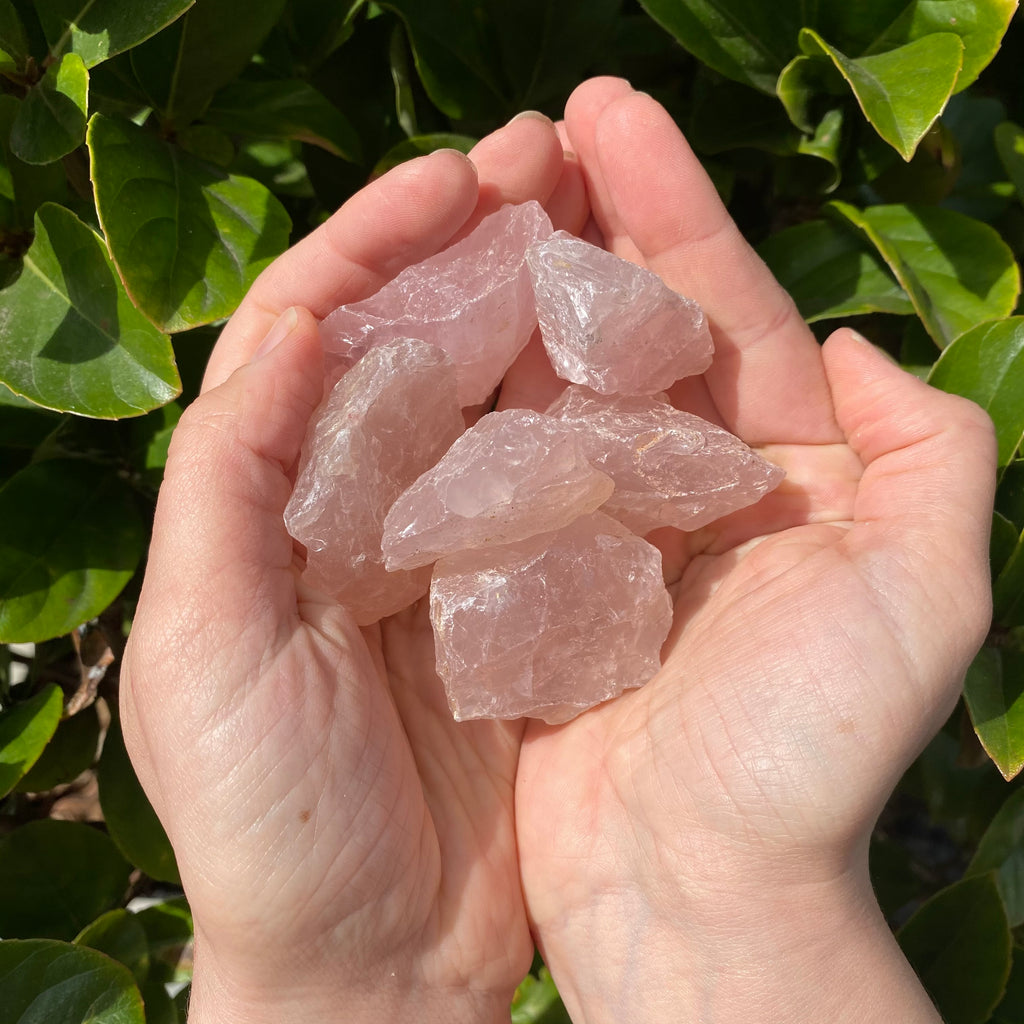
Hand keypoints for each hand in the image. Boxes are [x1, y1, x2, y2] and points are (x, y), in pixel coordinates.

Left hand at [120, 112, 587, 1023]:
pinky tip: (633, 372)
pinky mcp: (517, 602)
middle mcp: (355, 509)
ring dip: (536, 310)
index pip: (314, 335)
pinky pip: (553, 489)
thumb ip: (228, 489)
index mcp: (270, 506)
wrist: (364, 959)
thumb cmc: (264, 822)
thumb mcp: (202, 657)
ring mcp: (444, 550)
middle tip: (552, 163)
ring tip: (601, 230)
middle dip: (471, 245)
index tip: (455, 177)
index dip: (375, 242)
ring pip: (489, 401)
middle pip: (410, 344)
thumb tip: (295, 327)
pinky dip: (586, 422)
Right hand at [512, 79, 995, 1022]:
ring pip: (550, 383)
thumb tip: (867, 348)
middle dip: (582, 221)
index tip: (608, 111)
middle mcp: (690, 485)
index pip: (723, 306)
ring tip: (462, 203)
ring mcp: (600, 529)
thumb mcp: (925, 596)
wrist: (698, 894)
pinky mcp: (527, 581)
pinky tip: (420, 336)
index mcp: (783, 471)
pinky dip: (462, 403)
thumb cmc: (809, 757)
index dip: (671, 204)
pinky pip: (492, 470)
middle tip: (523, 132)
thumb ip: (930, 456)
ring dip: (513, 291)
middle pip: (628, 326)